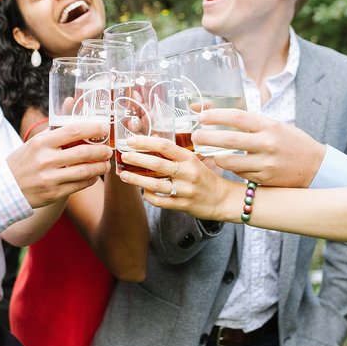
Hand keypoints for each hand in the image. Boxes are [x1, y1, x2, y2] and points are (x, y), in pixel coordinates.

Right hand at [7, 121, 111, 207]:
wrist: (6, 188)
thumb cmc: (25, 161)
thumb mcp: (35, 141)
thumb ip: (56, 125)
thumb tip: (71, 101)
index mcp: (41, 143)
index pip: (73, 131)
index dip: (93, 129)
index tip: (104, 128)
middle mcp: (45, 160)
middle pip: (83, 152)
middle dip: (101, 150)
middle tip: (109, 149)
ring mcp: (50, 178)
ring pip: (85, 171)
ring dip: (100, 167)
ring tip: (105, 163)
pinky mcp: (54, 193)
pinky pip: (80, 185)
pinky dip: (91, 179)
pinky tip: (94, 175)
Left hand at [117, 135, 237, 221]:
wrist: (223, 200)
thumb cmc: (205, 177)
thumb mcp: (194, 161)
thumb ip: (175, 154)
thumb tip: (152, 140)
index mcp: (190, 158)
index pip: (165, 146)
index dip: (146, 142)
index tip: (131, 140)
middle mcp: (187, 173)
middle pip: (157, 164)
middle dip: (137, 159)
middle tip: (124, 155)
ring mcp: (185, 190)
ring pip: (155, 184)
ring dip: (137, 179)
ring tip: (124, 175)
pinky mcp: (182, 205)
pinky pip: (160, 201)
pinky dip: (149, 196)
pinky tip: (142, 191)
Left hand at [192, 109, 325, 186]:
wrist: (314, 166)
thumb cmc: (289, 141)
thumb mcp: (273, 125)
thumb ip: (248, 122)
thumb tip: (217, 112)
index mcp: (269, 125)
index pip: (237, 117)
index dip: (216, 116)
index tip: (201, 116)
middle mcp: (267, 143)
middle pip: (229, 139)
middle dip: (207, 137)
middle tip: (195, 136)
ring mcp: (265, 163)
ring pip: (229, 161)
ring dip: (214, 156)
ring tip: (207, 152)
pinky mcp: (263, 179)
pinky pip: (238, 173)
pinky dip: (229, 168)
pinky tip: (225, 163)